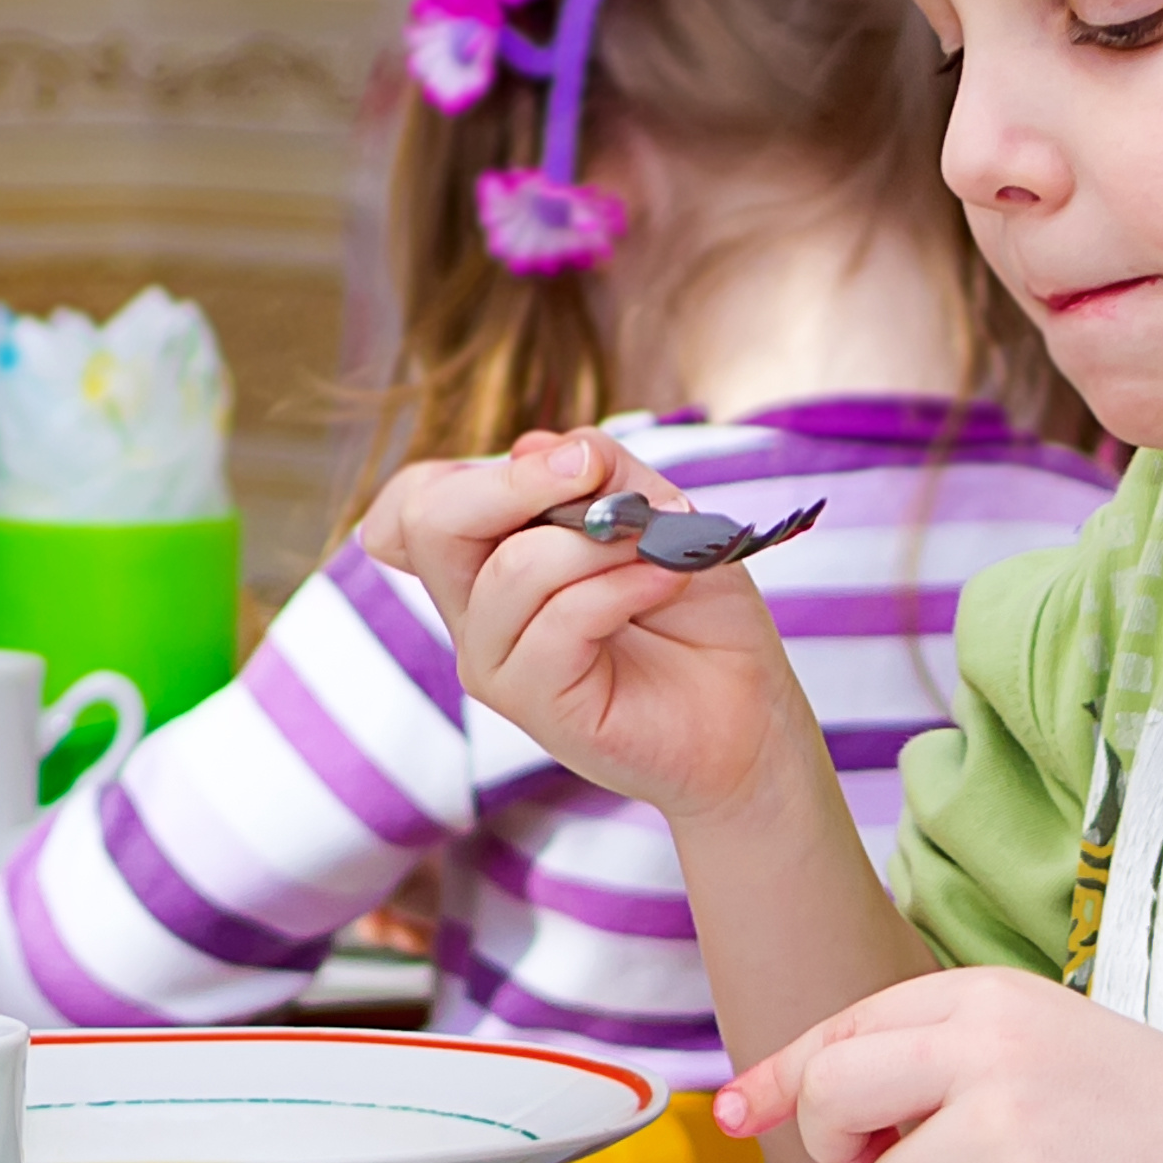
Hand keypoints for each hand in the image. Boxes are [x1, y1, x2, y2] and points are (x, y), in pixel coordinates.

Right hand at [354, 428, 812, 827]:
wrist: (748, 715)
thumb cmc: (698, 619)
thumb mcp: (660, 513)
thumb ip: (603, 473)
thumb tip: (537, 447)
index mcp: (486, 562)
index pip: (414, 504)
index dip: (471, 472)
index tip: (572, 466)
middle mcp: (474, 612)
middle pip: (427, 523)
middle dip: (514, 484)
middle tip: (593, 475)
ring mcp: (496, 661)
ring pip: (510, 569)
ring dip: (598, 542)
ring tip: (661, 548)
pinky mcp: (533, 702)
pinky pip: (560, 620)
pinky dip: (621, 586)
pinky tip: (667, 580)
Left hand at [720, 970, 1162, 1162]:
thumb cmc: (1136, 1111)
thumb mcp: (1029, 1042)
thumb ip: (918, 1059)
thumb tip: (768, 1101)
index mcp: (979, 995)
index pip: (838, 1032)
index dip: (778, 1081)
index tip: (735, 1112)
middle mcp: (985, 1045)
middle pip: (832, 1100)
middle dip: (839, 1149)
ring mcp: (1007, 1120)